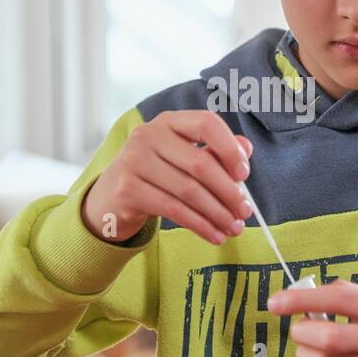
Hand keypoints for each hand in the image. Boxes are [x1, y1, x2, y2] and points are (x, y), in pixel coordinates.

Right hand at [82, 110, 253, 244]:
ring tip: (234, 228)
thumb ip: (215, 150)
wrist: (111, 196)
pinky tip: (215, 235)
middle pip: (200, 164)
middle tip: (245, 211)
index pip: (206, 123)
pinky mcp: (129, 190)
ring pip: (189, 191)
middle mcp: (149, 135)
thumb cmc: (156, 173)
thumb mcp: (183, 156)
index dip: (229, 149)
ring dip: (218, 213)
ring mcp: (135, 161)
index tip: (244, 174)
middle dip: (229, 192)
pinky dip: (200, 225)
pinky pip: (174, 210)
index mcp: (169, 121)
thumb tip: (246, 148)